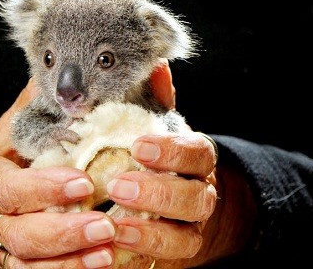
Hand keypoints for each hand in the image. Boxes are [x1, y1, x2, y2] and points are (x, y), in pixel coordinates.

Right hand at [0, 78, 117, 267]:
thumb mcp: (1, 136)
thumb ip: (28, 111)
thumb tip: (55, 75)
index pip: (10, 188)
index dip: (44, 188)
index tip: (81, 181)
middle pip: (23, 234)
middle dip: (64, 232)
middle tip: (106, 225)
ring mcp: (2, 246)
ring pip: (30, 262)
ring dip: (71, 262)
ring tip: (109, 252)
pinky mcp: (14, 263)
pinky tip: (100, 265)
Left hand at [107, 59, 251, 267]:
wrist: (173, 204)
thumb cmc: (156, 158)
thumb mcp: (156, 127)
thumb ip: (155, 101)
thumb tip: (155, 64)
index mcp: (195, 158)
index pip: (197, 151)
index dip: (172, 150)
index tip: (138, 146)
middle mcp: (200, 193)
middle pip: (195, 197)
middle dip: (159, 193)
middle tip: (119, 186)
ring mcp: (190, 227)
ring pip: (184, 235)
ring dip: (149, 232)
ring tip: (113, 225)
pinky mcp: (175, 252)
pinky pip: (164, 261)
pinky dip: (139, 256)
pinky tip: (111, 247)